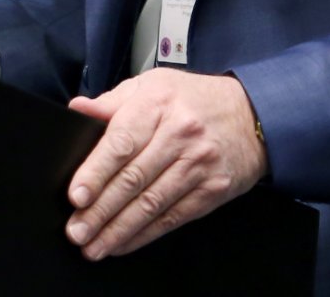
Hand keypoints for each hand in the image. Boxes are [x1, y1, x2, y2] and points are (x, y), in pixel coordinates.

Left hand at [63, 70, 266, 259]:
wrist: (253, 114)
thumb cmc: (194, 99)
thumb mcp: (153, 85)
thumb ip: (113, 101)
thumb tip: (78, 109)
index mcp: (158, 102)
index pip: (122, 141)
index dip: (96, 171)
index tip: (77, 194)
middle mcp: (179, 133)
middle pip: (134, 178)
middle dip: (101, 210)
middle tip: (76, 230)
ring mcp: (198, 164)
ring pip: (152, 203)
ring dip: (119, 229)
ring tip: (94, 245)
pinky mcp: (211, 190)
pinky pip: (172, 217)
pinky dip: (145, 234)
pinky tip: (124, 243)